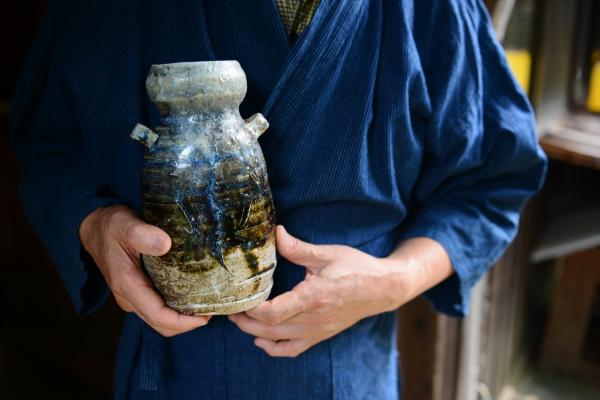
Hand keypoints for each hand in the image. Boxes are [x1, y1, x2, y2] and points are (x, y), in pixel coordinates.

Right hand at [80, 205, 209, 335]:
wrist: (94, 228)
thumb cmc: (111, 225)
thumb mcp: (124, 224)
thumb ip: (142, 233)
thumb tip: (165, 244)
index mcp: (127, 285)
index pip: (157, 315)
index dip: (183, 322)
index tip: (206, 316)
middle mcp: (129, 297)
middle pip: (161, 324)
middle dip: (187, 323)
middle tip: (213, 310)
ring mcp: (133, 296)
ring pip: (160, 319)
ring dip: (183, 318)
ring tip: (206, 304)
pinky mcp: (138, 291)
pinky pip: (159, 308)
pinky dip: (176, 308)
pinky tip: (193, 295)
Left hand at [228, 225, 413, 356]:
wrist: (382, 289)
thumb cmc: (356, 268)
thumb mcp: (326, 254)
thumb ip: (297, 247)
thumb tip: (275, 232)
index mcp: (313, 297)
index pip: (272, 312)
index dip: (250, 308)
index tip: (239, 295)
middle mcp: (313, 319)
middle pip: (268, 328)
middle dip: (244, 320)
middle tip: (231, 306)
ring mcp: (317, 331)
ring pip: (276, 340)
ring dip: (253, 332)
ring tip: (239, 318)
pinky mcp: (320, 335)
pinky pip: (292, 349)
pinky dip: (273, 348)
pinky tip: (261, 340)